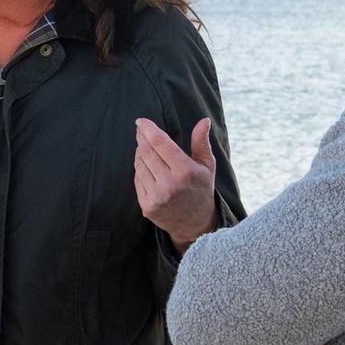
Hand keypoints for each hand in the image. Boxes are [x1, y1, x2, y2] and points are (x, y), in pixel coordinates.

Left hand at [134, 117, 218, 250]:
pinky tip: (145, 165)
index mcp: (185, 171)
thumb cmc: (201, 189)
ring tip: (144, 147)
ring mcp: (157, 196)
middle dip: (142, 138)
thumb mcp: (207, 166)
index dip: (148, 129)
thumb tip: (204, 120)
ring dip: (140, 153)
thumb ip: (201, 142)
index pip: (160, 142)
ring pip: (140, 165)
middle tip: (140, 130)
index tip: (141, 121)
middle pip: (147, 152)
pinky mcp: (147, 206)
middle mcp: (169, 184)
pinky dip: (139, 169)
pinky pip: (137, 180)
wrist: (195, 224)